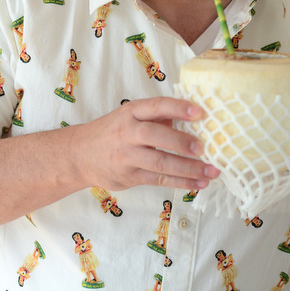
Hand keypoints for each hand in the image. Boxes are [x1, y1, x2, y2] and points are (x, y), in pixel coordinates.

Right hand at [83, 96, 219, 191]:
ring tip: (210, 172)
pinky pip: (158, 180)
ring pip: (159, 163)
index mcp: (131, 112)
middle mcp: (128, 132)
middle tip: (203, 148)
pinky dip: (181, 182)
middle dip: (181, 143)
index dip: (178, 108)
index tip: (200, 112)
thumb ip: (157, 117)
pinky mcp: (129, 177)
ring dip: (188, 169)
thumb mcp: (130, 116)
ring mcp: (127, 156)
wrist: (79, 155)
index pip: (156, 106)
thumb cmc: (113, 132)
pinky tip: (198, 183)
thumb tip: (194, 119)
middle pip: (155, 136)